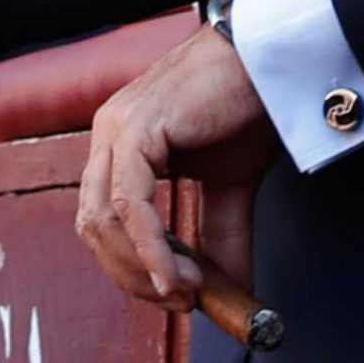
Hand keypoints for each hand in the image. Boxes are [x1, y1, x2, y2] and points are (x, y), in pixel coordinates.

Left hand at [76, 21, 277, 308]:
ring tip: (185, 288)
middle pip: (93, 228)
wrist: (270, 60)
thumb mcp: (230, 185)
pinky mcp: (135, 130)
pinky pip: (128, 204)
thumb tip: (233, 291)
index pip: (104, 223)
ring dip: (140, 267)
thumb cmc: (248, 107)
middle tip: (179, 301)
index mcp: (121, 145)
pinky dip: (149, 247)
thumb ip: (220, 236)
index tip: (176, 297)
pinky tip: (175, 274)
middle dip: (131, 275)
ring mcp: (115, 130)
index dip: (132, 268)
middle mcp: (108, 136)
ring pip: (101, 220)